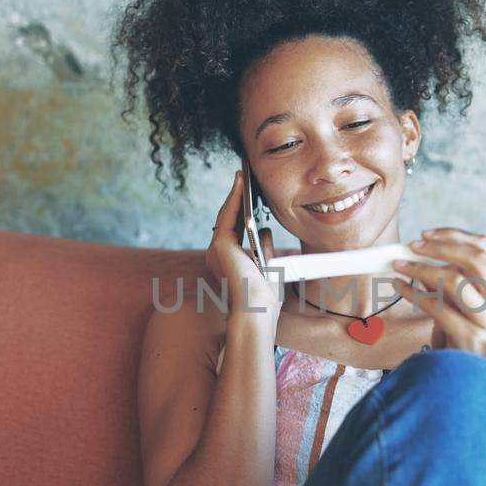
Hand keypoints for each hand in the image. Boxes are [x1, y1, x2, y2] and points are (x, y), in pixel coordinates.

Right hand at [206, 170, 280, 319]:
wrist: (257, 310)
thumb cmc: (264, 298)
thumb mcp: (268, 267)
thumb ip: (264, 249)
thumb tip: (264, 229)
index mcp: (228, 262)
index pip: (235, 231)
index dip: (241, 211)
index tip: (248, 195)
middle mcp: (218, 255)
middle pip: (229, 219)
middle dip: (237, 198)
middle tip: (243, 177)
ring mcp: (216, 250)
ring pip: (227, 215)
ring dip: (235, 194)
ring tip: (243, 174)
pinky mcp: (220, 245)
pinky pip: (228, 215)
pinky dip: (235, 198)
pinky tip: (242, 184)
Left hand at [390, 227, 485, 360]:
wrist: (465, 387)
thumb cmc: (457, 345)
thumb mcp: (458, 309)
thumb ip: (450, 284)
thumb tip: (420, 255)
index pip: (485, 250)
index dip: (454, 236)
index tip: (426, 234)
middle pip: (476, 259)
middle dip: (440, 247)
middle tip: (411, 246)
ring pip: (456, 280)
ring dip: (422, 269)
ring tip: (399, 267)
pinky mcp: (473, 340)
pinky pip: (439, 307)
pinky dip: (415, 293)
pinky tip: (400, 288)